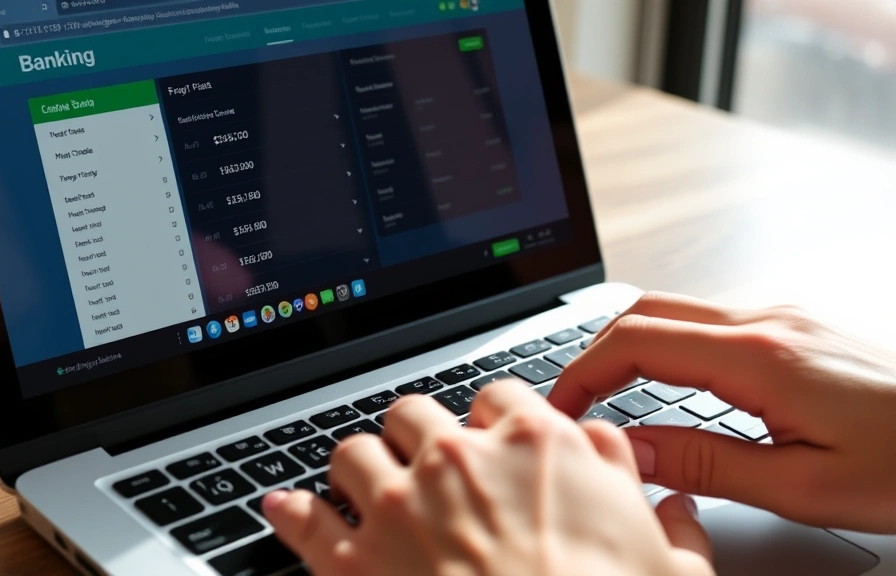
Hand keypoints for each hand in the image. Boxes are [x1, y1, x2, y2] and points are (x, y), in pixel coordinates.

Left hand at [263, 380, 712, 575]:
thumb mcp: (669, 569)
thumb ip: (664, 518)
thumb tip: (670, 500)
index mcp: (535, 447)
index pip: (500, 396)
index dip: (495, 421)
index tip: (494, 443)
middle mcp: (459, 462)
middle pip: (415, 412)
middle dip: (419, 436)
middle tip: (431, 469)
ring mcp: (399, 508)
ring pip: (354, 452)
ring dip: (360, 469)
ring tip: (368, 492)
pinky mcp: (353, 563)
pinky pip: (304, 519)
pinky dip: (293, 514)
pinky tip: (287, 511)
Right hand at [549, 292, 895, 533]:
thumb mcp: (802, 487)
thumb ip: (706, 464)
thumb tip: (633, 448)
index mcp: (760, 356)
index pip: (636, 340)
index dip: (582, 372)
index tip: (560, 408)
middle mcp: (767, 320)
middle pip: (645, 309)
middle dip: (594, 351)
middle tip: (573, 401)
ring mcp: (784, 317)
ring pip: (676, 311)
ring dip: (630, 346)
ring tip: (611, 398)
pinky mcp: (796, 328)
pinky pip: (710, 323)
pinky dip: (669, 348)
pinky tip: (669, 388)